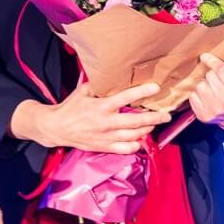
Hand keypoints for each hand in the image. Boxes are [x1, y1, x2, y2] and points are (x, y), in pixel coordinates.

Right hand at [23, 81, 172, 153]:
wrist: (56, 128)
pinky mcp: (104, 147)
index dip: (143, 92)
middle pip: (136, 122)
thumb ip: (100, 85)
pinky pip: (125, 149)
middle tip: (167, 115)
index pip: (126, 98)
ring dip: (147, 130)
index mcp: (101, 106)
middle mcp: (106, 123)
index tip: (156, 87)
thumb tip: (114, 74)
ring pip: (134, 137)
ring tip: (154, 124)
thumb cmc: (71, 107)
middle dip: (154, 118)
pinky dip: (135, 145)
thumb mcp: (83, 91)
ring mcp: (106, 137)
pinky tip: (139, 139)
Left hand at [188, 53, 223, 127]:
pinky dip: (197, 94)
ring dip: (204, 84)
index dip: (212, 61)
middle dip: (211, 74)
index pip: (221, 70)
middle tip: (216, 79)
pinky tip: (205, 96)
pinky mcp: (203, 116)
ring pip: (200, 85)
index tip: (205, 56)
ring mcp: (214, 110)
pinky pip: (193, 96)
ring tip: (211, 87)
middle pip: (210, 76)